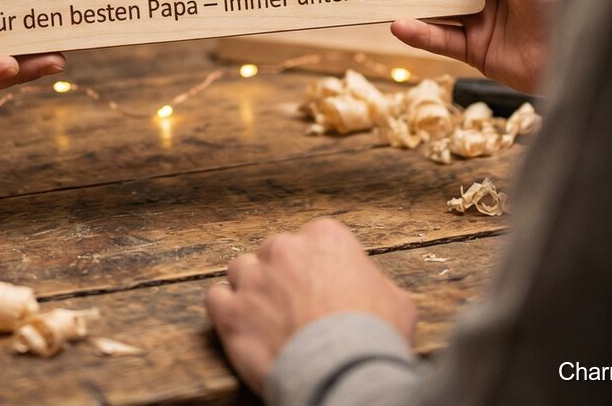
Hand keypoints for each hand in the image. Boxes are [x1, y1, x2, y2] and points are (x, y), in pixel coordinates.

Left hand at [206, 218, 415, 395]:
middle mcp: (285, 248)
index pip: (313, 239)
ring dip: (250, 290)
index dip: (317, 267)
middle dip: (282, 277)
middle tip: (295, 308)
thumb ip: (375, 283)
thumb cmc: (373, 338)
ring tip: (265, 318)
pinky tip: (239, 325)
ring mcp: (254, 278)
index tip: (321, 288)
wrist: (343, 373)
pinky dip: (224, 311)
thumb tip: (371, 290)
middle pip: (274, 253)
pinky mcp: (231, 311)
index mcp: (325, 236)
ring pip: (241, 270)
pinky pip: (215, 298)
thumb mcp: (396, 301)